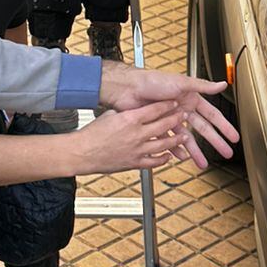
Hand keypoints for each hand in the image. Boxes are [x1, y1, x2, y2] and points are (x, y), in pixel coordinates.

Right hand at [70, 101, 186, 173]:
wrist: (82, 153)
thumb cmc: (91, 134)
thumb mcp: (109, 115)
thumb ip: (126, 114)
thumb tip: (136, 110)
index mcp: (129, 119)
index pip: (155, 109)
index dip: (167, 105)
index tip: (175, 103)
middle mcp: (136, 134)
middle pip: (163, 125)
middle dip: (176, 119)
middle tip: (183, 116)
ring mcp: (137, 150)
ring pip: (163, 144)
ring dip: (176, 140)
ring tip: (184, 136)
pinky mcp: (134, 163)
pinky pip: (154, 162)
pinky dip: (163, 159)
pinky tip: (168, 155)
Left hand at [99, 65, 238, 168]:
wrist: (129, 89)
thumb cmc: (153, 81)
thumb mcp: (182, 82)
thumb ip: (203, 86)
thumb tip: (222, 84)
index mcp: (191, 98)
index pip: (212, 115)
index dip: (224, 126)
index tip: (233, 136)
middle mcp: (182, 108)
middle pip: (203, 129)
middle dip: (215, 142)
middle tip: (225, 153)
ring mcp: (170, 118)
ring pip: (186, 138)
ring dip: (195, 151)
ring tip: (202, 163)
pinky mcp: (158, 125)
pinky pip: (169, 141)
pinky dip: (175, 150)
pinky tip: (181, 157)